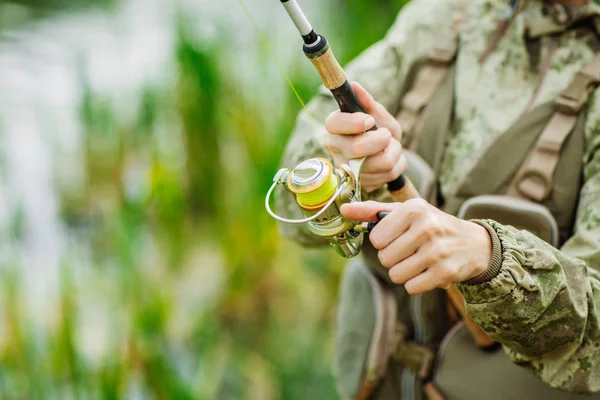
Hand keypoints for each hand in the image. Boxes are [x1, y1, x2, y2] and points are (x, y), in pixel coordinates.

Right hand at [324, 81, 406, 192]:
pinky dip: (397, 164)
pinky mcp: (361, 183)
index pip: (334, 124)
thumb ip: (367, 102)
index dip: (354, 123)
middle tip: (387, 135)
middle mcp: (336, 149)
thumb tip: (354, 85)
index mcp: (335, 127)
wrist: (388, 153)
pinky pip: (386, 175)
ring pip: (377, 163)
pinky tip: (391, 160)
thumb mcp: (378, 114)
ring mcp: (348, 169)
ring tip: (391, 146)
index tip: (369, 120)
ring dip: (394, 152)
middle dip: (380, 140)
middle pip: (356, 148)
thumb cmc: (379, 129)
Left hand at [341, 199, 492, 294]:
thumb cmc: (431, 225)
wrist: (473, 244)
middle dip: (393, 258)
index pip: (376, 238)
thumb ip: (372, 211)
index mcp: (414, 209)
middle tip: (410, 250)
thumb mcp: (405, 212)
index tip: (398, 237)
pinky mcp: (445, 272)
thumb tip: (343, 209)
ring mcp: (437, 251)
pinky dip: (416, 283)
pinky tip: (428, 271)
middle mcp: (427, 227)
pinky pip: (412, 287)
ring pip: (396, 275)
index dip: (384, 241)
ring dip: (404, 272)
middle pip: (384, 258)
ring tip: (419, 261)